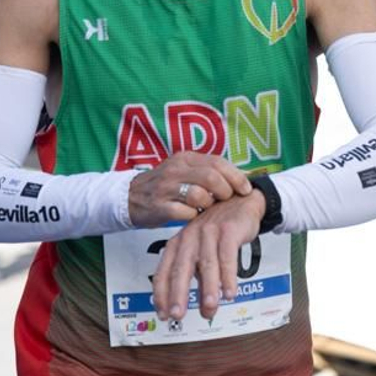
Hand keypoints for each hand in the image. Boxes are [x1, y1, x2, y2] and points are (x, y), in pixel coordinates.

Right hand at [128, 150, 251, 227]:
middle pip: (211, 177)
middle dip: (225, 190)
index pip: (217, 162)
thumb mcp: (184, 170)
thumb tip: (239, 178)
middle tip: (227, 199)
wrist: (130, 197)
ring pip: (198, 195)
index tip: (245, 188)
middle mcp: (175, 170)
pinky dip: (193, 216)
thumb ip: (208, 171)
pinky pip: (185, 213)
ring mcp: (166, 189)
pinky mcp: (159, 207)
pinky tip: (192, 215)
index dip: (236, 176)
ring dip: (209, 204)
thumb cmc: (165, 186)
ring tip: (206, 207)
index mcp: (185, 158)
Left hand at [151, 189, 265, 320]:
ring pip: (206, 264)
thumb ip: (199, 278)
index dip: (162, 294)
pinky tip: (230, 292)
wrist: (241, 201)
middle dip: (178, 294)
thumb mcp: (203, 252)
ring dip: (207, 289)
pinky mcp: (228, 230)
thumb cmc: (219, 229)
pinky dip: (228, 276)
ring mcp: (208, 233)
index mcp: (178, 244)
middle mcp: (190, 238)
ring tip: (209, 309)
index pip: (164, 271)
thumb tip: (201, 309)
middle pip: (181, 268)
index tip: (163, 314)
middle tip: (177, 315)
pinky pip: (227, 256)